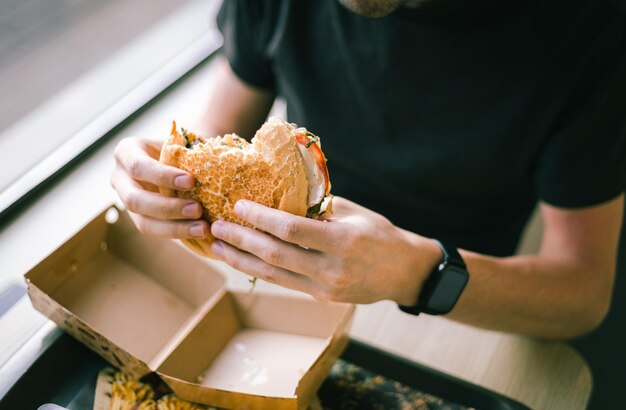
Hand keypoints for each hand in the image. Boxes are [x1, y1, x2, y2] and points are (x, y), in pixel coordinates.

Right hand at [110, 137, 209, 237]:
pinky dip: (178, 232)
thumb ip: (187, 152)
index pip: (139, 166)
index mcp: (126, 152)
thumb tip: (216, 162)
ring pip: (143, 222)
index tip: (191, 181)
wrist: (176, 157)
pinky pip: (155, 230)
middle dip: (167, 208)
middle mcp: (119, 178)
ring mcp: (126, 201)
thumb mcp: (179, 142)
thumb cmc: (179, 146)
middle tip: (198, 209)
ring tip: (203, 228)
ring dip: (174, 227)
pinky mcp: (139, 218)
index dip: (163, 176)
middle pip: (135, 200)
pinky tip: (199, 231)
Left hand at [210, 197, 440, 303]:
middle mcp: (331, 269)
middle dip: (241, 240)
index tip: (239, 205)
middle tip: (216, 226)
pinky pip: (283, 283)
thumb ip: (321, 206)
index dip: (261, 218)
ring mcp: (325, 288)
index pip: (292, 230)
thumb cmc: (381, 234)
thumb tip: (283, 193)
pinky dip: (259, 271)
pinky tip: (243, 261)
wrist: (405, 273)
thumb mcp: (356, 212)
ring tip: (218, 247)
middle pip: (275, 255)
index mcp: (343, 242)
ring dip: (242, 261)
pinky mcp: (320, 297)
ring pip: (273, 275)